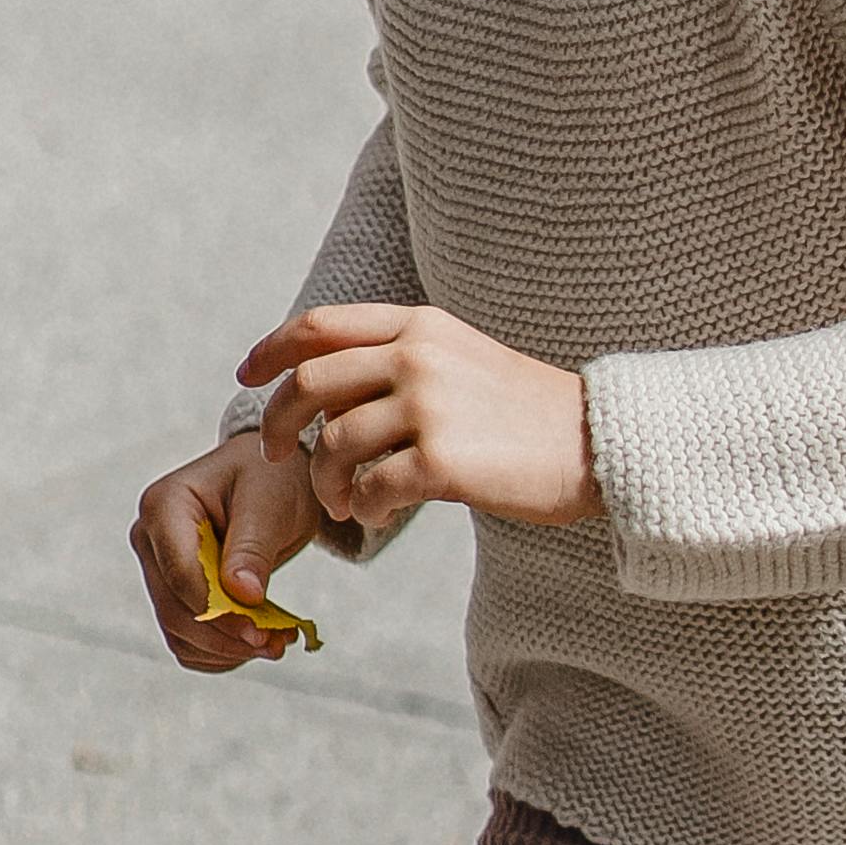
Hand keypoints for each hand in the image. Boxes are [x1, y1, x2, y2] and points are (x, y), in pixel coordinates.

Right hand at [130, 426, 326, 674]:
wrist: (270, 478)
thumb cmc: (268, 476)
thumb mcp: (269, 501)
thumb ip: (252, 547)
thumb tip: (242, 595)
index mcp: (164, 505)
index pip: (180, 574)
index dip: (217, 610)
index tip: (258, 631)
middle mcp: (150, 541)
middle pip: (175, 610)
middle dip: (225, 636)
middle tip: (274, 644)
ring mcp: (158, 571)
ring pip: (179, 633)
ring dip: (226, 649)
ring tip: (275, 642)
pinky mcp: (173, 594)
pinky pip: (188, 640)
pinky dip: (222, 651)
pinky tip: (257, 642)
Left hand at [242, 298, 599, 534]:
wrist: (598, 443)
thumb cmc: (528, 413)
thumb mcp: (464, 359)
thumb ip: (401, 361)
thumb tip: (328, 394)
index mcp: (422, 327)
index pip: (321, 326)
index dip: (272, 350)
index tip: (247, 374)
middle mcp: (420, 357)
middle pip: (310, 384)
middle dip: (278, 424)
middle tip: (277, 456)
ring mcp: (430, 406)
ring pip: (334, 444)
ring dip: (325, 482)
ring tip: (345, 503)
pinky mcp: (442, 461)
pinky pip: (371, 490)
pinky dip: (365, 511)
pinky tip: (379, 518)